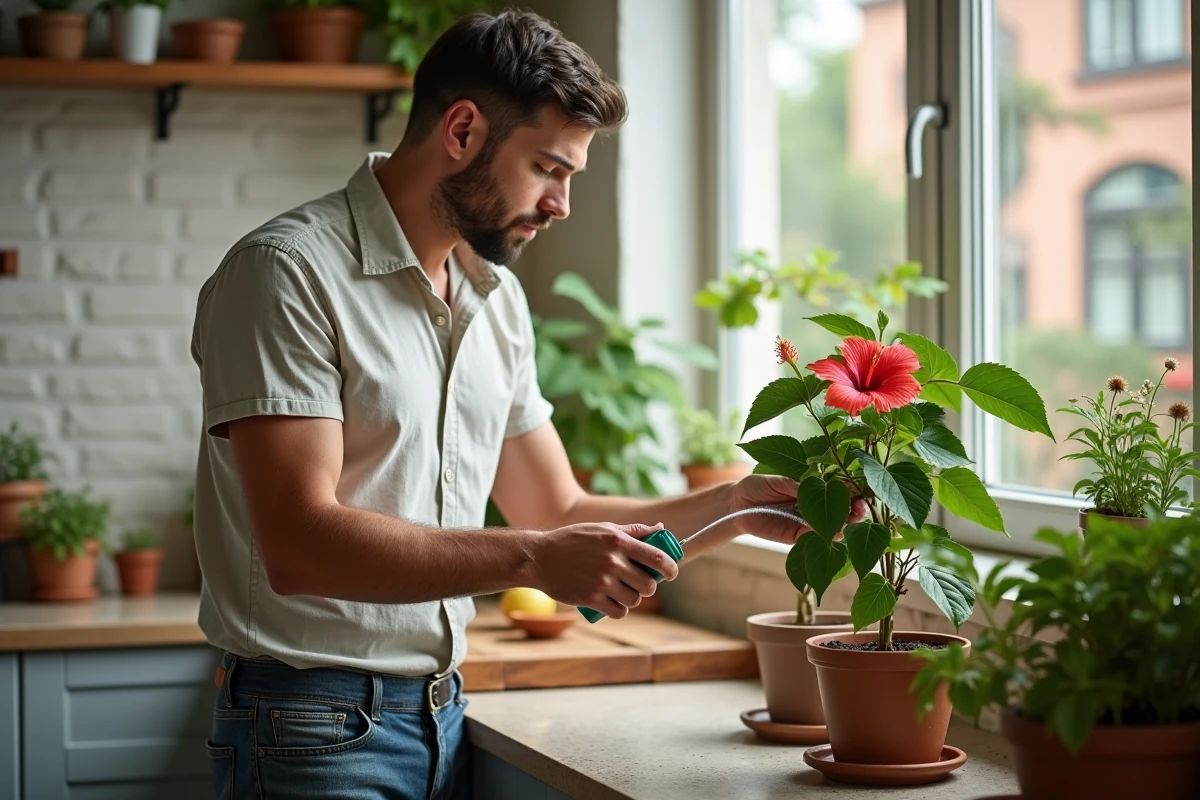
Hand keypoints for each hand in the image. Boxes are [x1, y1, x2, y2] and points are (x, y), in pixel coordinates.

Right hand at [530, 522, 678, 618]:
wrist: (539, 558)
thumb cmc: (572, 540)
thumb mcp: (602, 529)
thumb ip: (633, 530)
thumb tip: (661, 529)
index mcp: (618, 541)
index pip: (657, 557)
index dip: (671, 568)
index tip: (671, 572)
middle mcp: (613, 561)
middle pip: (648, 584)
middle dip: (648, 587)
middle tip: (640, 584)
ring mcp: (602, 582)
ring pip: (634, 600)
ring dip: (632, 599)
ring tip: (623, 592)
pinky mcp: (591, 599)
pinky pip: (618, 612)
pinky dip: (619, 610)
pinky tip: (613, 603)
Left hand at [729, 475, 867, 545]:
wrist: (737, 504)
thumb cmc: (757, 485)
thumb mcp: (776, 480)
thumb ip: (796, 485)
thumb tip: (817, 488)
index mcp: (813, 488)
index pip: (838, 490)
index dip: (852, 491)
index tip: (861, 491)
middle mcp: (814, 506)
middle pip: (840, 510)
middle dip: (853, 510)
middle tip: (860, 509)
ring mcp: (807, 522)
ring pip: (831, 526)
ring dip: (843, 525)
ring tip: (850, 521)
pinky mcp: (796, 537)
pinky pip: (813, 538)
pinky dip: (824, 536)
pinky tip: (834, 533)